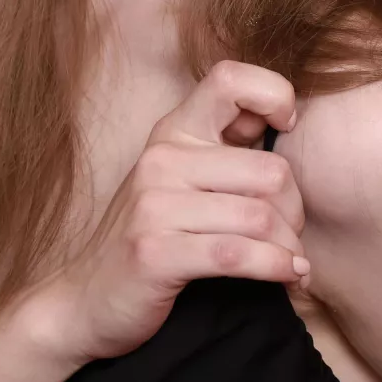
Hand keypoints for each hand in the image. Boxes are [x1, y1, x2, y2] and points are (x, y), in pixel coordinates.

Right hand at [37, 59, 306, 366]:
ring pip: (259, 216)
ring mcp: (154, 206)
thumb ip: (223, 152)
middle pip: (269, 170)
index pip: (230, 80)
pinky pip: (238, 254)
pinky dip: (275, 267)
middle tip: (291, 234)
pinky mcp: (156, 253)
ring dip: (288, 247)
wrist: (87, 301)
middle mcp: (161, 160)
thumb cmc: (150, 239)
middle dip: (294, 210)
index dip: (273, 94)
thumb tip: (286, 117)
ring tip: (294, 262)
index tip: (285, 128)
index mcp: (172, 133)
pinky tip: (289, 275)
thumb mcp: (179, 182)